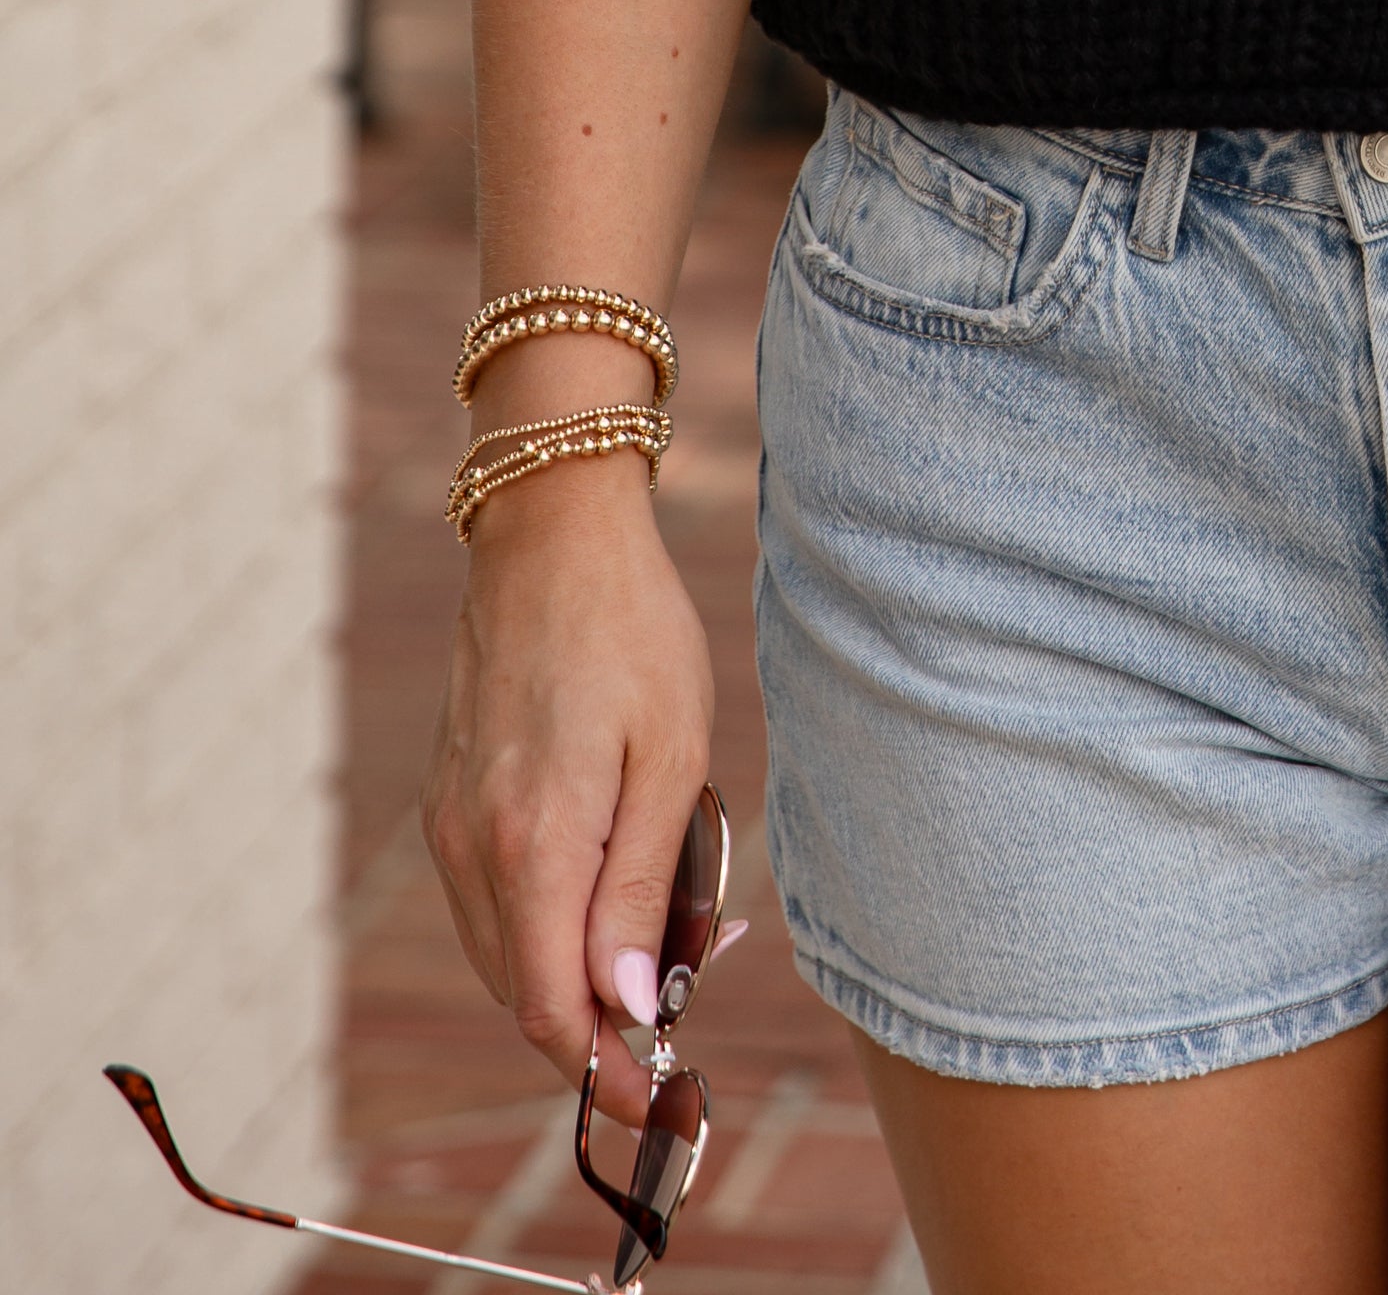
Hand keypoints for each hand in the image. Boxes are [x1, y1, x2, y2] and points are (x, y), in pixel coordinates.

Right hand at [422, 461, 717, 1129]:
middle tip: (694, 977)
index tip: (664, 1097)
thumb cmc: (632, 634)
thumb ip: (643, 891)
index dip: (607, 1073)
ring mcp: (450, 826)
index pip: (553, 1014)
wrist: (551, 535)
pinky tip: (609, 868)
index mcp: (533, 846)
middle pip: (529, 996)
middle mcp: (473, 850)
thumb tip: (632, 1011)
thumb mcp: (672, 758)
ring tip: (667, 917)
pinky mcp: (447, 801)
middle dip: (605, 1018)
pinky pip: (493, 902)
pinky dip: (548, 917)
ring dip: (578, 967)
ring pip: (509, 954)